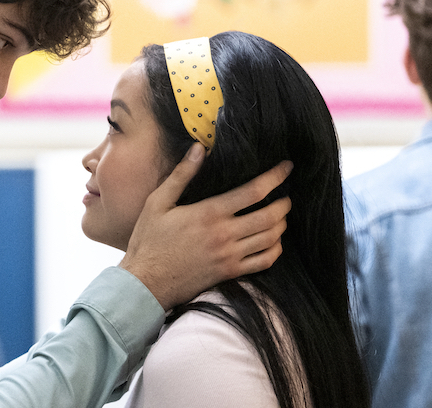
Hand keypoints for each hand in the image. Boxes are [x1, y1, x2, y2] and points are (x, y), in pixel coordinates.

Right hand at [118, 143, 290, 309]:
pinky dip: (276, 250)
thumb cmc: (149, 240)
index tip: (286, 167)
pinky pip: (264, 262)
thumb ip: (181, 174)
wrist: (146, 282)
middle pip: (270, 216)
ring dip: (281, 224)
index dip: (275, 177)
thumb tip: (199, 148)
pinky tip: (273, 242)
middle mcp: (224, 235)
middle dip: (284, 203)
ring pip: (270, 238)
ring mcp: (229, 256)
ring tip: (280, 215)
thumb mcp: (158, 202)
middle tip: (286, 195)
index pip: (253, 192)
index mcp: (209, 213)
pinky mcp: (230, 273)